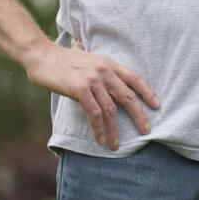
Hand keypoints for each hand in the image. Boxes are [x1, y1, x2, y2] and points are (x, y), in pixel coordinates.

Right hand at [25, 40, 159, 149]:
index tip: (156, 106)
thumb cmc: (63, 60)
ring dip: (114, 129)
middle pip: (128, 96)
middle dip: (139, 115)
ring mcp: (93, 80)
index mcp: (109, 64)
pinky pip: (93, 113)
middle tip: (146, 130)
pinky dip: (98, 128)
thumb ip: (102, 72)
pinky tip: (100, 139)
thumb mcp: (89, 61)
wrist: (42, 55)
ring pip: (110, 109)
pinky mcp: (80, 89)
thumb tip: (110, 88)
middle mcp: (105, 71)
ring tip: (115, 144)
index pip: (135, 78)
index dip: (147, 92)